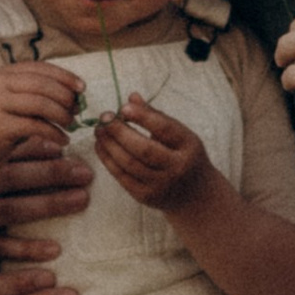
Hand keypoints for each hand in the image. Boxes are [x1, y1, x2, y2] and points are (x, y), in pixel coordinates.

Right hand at [0, 59, 80, 154]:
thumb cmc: (2, 123)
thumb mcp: (19, 101)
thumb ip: (41, 93)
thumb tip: (76, 94)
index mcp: (5, 73)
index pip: (42, 68)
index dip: (65, 76)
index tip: (82, 88)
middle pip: (43, 85)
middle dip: (66, 97)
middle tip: (77, 111)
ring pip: (41, 104)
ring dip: (62, 115)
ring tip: (71, 125)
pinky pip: (36, 126)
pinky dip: (54, 133)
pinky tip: (63, 140)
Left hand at [93, 94, 211, 212]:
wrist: (195, 194)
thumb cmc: (184, 155)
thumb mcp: (179, 134)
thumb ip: (156, 116)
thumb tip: (131, 97)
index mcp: (188, 146)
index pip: (165, 130)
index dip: (143, 117)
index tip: (123, 107)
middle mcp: (177, 168)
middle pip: (144, 149)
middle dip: (120, 132)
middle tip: (104, 118)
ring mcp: (161, 185)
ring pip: (130, 164)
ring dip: (109, 145)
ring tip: (99, 130)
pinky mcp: (146, 197)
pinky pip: (122, 177)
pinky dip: (108, 160)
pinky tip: (101, 146)